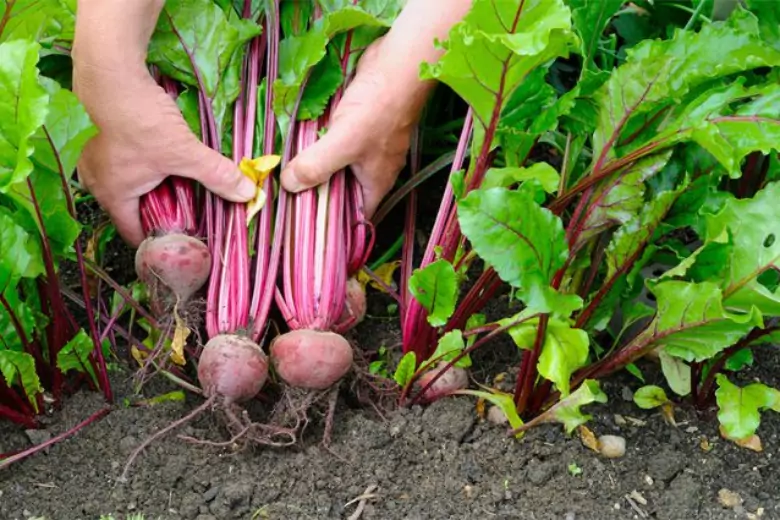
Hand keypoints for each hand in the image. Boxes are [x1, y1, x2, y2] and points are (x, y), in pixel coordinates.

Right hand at [72, 65, 255, 246]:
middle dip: (162, 214)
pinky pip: (127, 165)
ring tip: (183, 189)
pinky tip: (165, 160)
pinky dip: (146, 167)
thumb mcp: (184, 152)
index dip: (161, 242)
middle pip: (134, 212)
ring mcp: (98, 161)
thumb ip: (216, 174)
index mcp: (114, 197)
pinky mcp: (104, 140)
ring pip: (131, 187)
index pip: (136, 235)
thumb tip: (247, 193)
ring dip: (154, 189)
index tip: (185, 242)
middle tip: (191, 215)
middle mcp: (99, 184)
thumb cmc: (142, 121)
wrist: (113, 75)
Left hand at [280, 0, 471, 217]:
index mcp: (375, 184)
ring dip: (313, 168)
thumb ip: (316, 166)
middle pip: (339, 192)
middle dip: (314, 194)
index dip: (330, 227)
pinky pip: (332, 143)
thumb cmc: (379, 109)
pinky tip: (294, 144)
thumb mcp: (343, 143)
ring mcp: (364, 147)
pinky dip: (316, 145)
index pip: (352, 218)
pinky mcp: (355, 126)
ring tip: (281, 174)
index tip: (301, 227)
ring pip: (334, 167)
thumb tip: (288, 186)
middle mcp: (370, 170)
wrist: (398, 65)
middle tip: (282, 199)